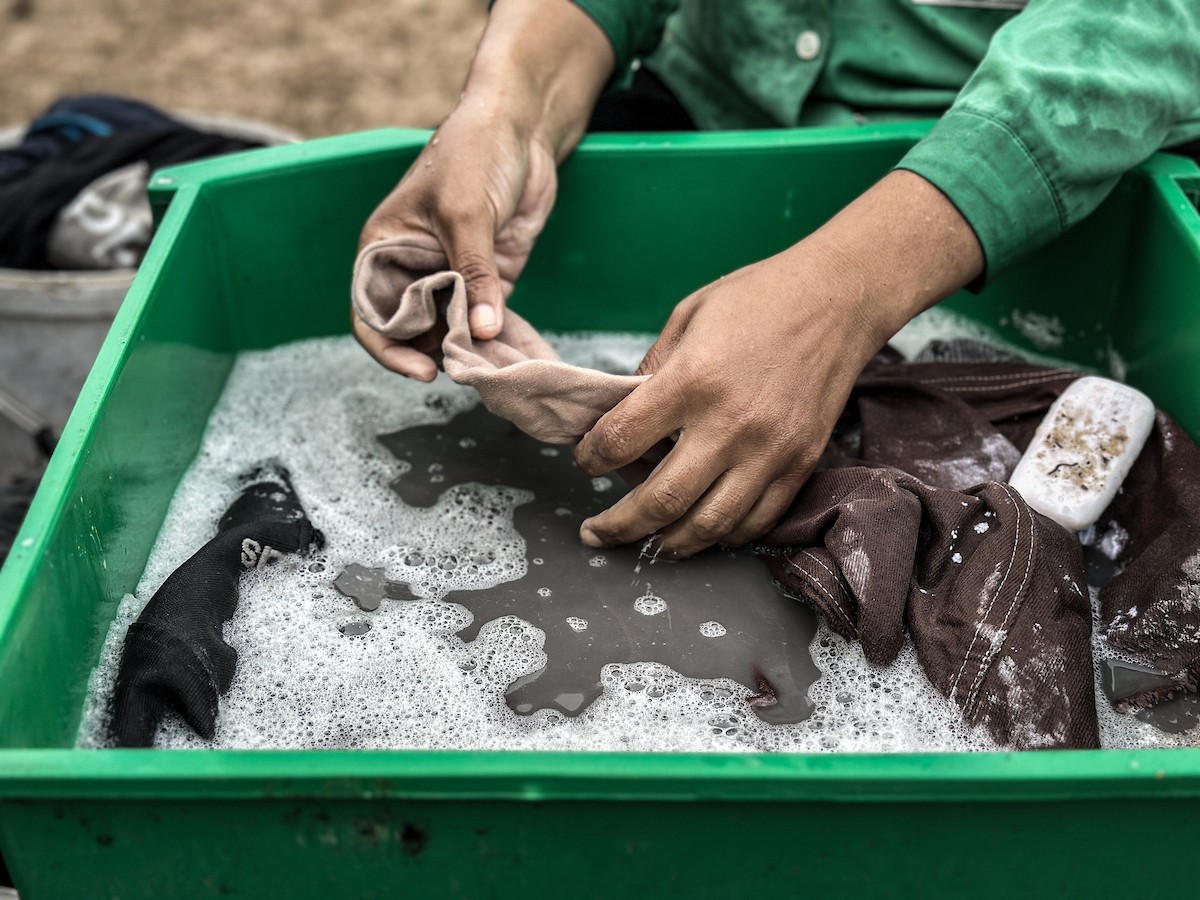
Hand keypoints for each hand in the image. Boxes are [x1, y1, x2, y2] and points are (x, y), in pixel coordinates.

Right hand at [352, 0, 612, 381]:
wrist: (521, 127)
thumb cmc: (473, 153)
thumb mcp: (465, 213)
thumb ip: (473, 273)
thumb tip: (481, 331)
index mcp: (384, 249)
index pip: (372, 313)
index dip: (390, 348)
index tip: (423, 370)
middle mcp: (412, 268)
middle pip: (411, 330)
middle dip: (433, 353)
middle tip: (465, 369)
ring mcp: (450, 276)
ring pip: (449, 330)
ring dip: (466, 351)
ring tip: (488, 368)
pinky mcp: (488, 279)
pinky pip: (484, 320)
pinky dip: (492, 339)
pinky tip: (506, 356)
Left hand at [575, 248, 882, 557]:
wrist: (839, 298)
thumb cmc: (758, 298)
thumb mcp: (687, 316)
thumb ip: (651, 371)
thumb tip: (624, 417)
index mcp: (691, 380)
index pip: (621, 440)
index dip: (591, 459)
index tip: (585, 462)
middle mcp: (730, 424)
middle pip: (661, 501)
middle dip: (618, 526)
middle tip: (596, 533)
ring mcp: (769, 450)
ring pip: (709, 525)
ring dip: (670, 544)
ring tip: (648, 544)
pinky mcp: (800, 464)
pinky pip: (757, 521)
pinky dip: (724, 536)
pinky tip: (703, 531)